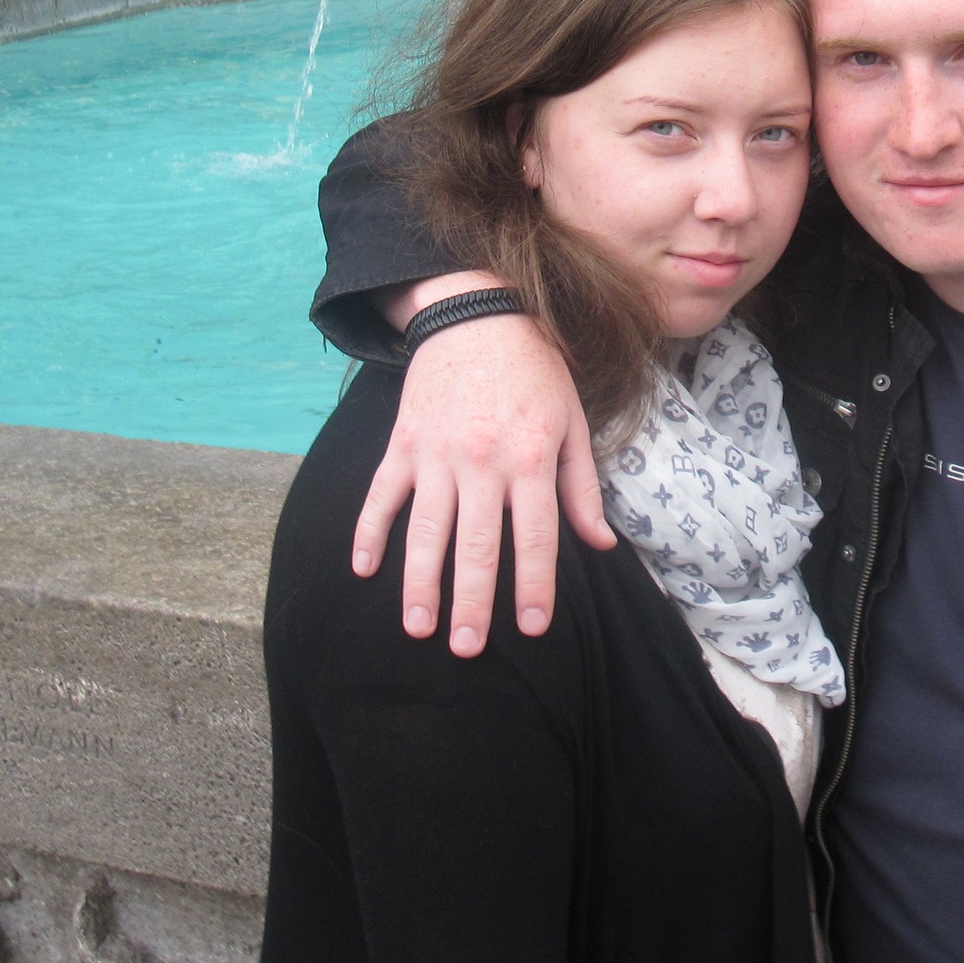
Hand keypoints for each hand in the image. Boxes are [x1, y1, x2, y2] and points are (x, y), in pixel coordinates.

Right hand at [351, 314, 616, 654]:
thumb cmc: (534, 372)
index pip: (534, 537)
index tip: (532, 629)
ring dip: (419, 584)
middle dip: (471, 603)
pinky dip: (369, 532)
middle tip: (466, 649)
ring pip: (425, 530)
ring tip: (418, 628)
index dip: (534, 586)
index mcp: (530, 458)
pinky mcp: (403, 443)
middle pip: (476, 546)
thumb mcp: (573, 422)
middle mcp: (483, 461)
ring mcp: (436, 453)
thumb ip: (582, 488)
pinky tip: (363, 570)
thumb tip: (600, 546)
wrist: (477, 313)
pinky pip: (381, 495)